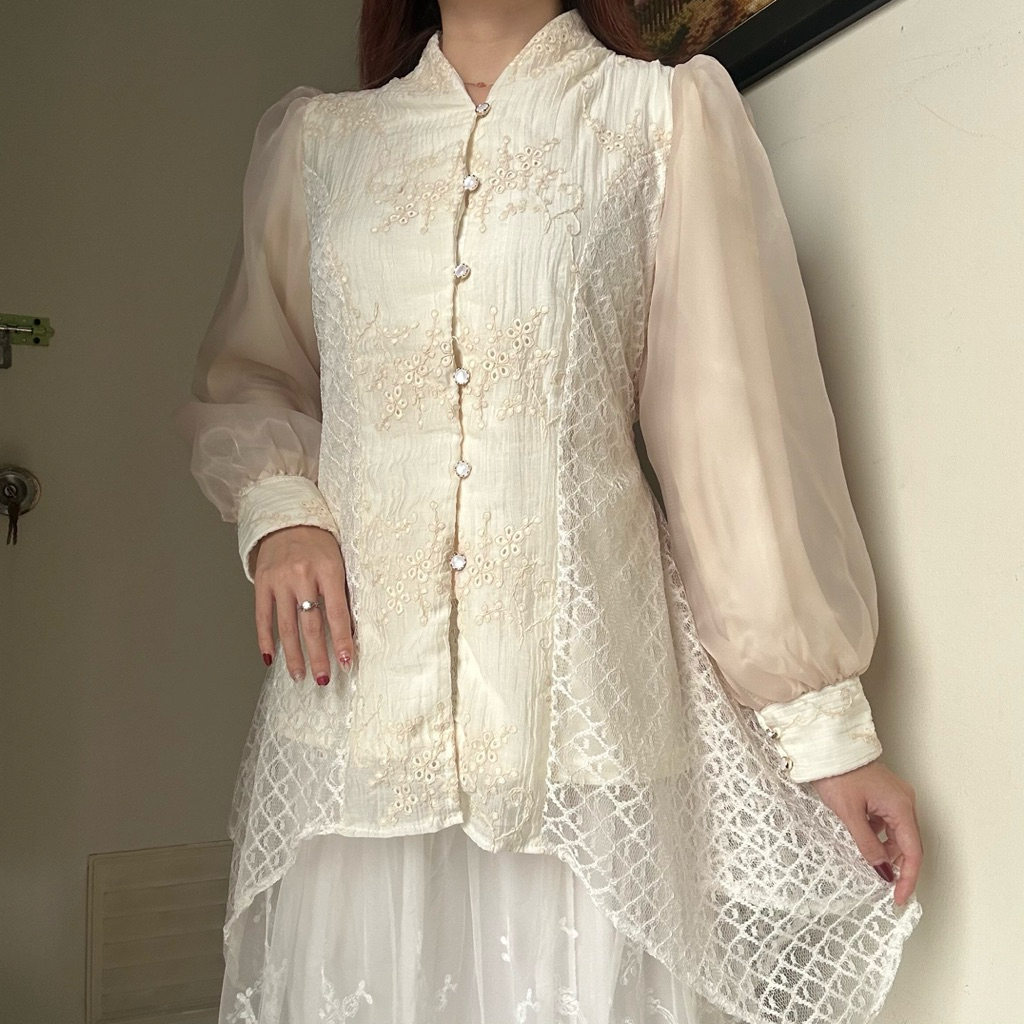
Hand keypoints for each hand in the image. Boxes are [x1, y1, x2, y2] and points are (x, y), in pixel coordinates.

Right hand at [251, 525, 354, 684]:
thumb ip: (342, 592)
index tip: (347, 662)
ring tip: (300, 675)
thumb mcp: (340, 561)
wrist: (288, 519)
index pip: (337, 612)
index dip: (343, 639)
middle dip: (318, 655)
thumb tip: (349, 630)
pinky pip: (263, 616)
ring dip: (294, 655)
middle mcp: (302, 575)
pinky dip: (265, 639)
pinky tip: (271, 658)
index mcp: (329, 570)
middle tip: (323, 679)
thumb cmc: (321, 544)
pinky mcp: (262, 582)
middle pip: (311, 624)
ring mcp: (280, 580)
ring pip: (286, 626)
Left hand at [810, 759, 922, 906]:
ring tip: (875, 867)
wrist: (827, 745)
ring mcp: (894, 796)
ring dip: (888, 852)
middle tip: (889, 889)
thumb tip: (882, 869)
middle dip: (900, 867)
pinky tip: (867, 844)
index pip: (913, 851)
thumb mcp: (849, 814)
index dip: (908, 878)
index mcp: (901, 806)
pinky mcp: (883, 794)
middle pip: (908, 843)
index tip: (900, 897)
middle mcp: (904, 801)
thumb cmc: (837, 772)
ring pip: (897, 833)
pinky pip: (887, 822)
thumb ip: (867, 844)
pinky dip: (880, 837)